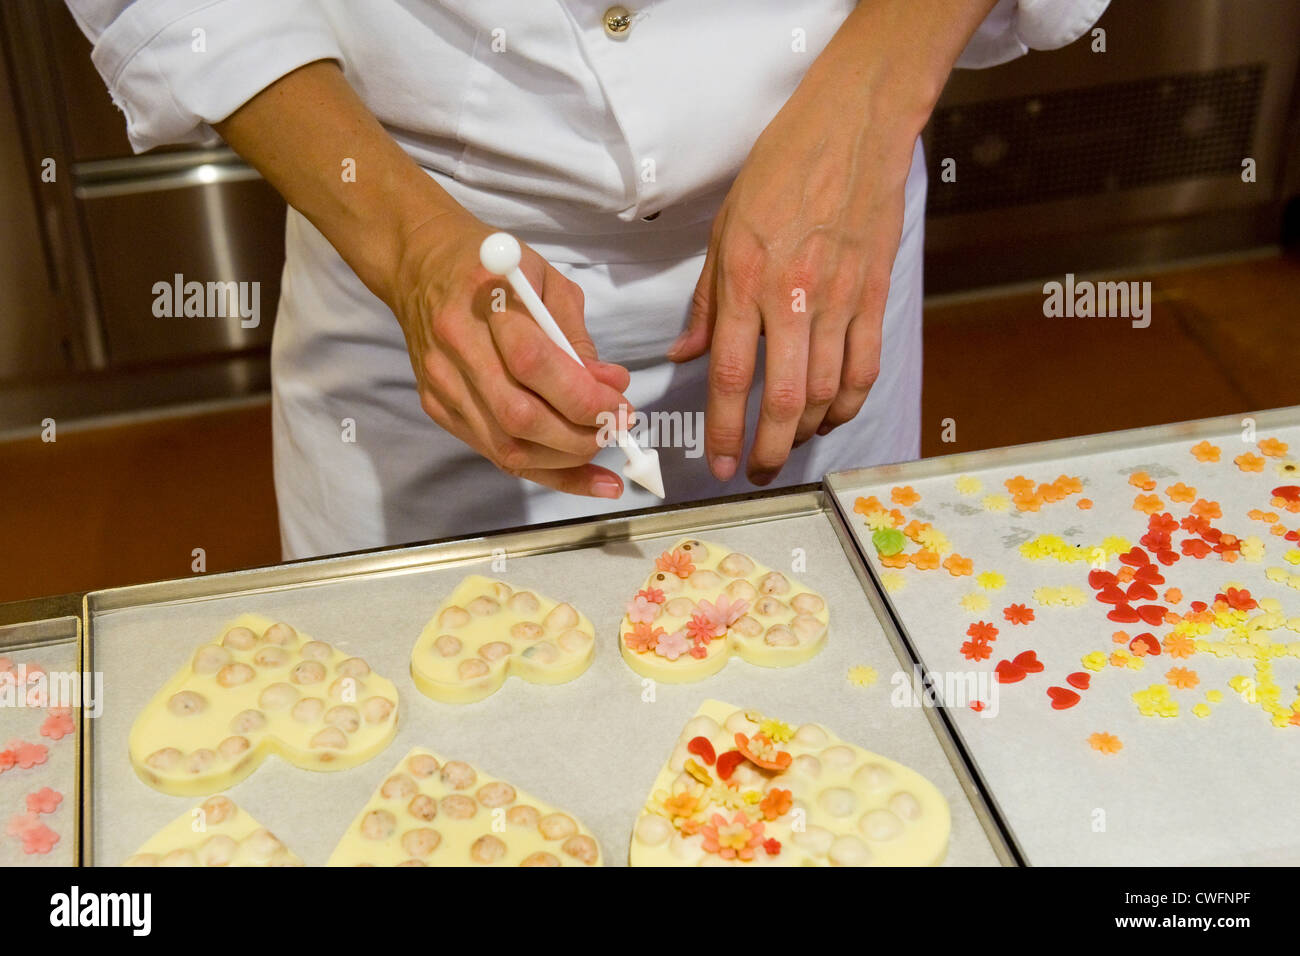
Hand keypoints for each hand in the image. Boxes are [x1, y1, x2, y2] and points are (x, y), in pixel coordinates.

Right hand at [391, 209, 632, 495]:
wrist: (420, 266)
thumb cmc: (495, 267)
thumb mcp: (547, 280)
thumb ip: (577, 336)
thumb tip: (610, 387)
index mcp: (484, 299)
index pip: (535, 364)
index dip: (583, 396)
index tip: (621, 403)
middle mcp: (455, 347)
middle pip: (519, 417)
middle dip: (579, 435)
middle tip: (617, 427)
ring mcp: (442, 385)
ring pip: (506, 447)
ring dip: (564, 460)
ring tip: (600, 446)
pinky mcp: (437, 408)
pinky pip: (494, 453)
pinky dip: (542, 469)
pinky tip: (580, 474)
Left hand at [670, 75, 916, 485]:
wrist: (853, 127)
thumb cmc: (781, 170)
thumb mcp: (725, 228)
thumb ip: (706, 300)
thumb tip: (683, 356)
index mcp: (747, 281)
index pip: (732, 376)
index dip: (724, 430)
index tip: (718, 464)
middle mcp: (793, 298)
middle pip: (785, 398)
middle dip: (768, 448)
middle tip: (754, 473)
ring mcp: (840, 299)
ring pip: (829, 391)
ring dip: (808, 432)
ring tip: (788, 446)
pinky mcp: (874, 295)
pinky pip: (865, 367)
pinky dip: (849, 403)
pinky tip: (832, 416)